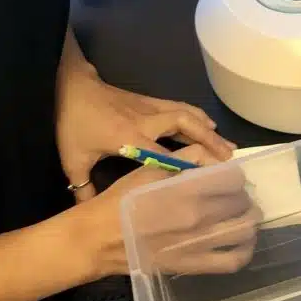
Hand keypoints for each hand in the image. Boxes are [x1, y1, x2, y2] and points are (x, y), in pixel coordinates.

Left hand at [57, 70, 235, 198]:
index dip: (185, 166)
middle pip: (185, 128)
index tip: (206, 180)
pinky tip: (208, 122)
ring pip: (186, 114)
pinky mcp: (148, 100)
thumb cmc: (73, 123)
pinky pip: (178, 106)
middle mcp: (146, 121)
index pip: (164, 154)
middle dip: (208, 143)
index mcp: (130, 137)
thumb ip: (83, 188)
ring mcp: (149, 107)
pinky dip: (196, 114)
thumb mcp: (73, 160)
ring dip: (207, 128)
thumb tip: (88, 214)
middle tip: (229, 160)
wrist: (71, 86)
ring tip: (227, 144)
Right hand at [75, 145, 260, 277]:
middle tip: (235, 196)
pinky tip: (241, 243)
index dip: (235, 176)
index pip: (233, 179)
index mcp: (188, 188)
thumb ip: (185, 157)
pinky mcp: (194, 265)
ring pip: (244, 231)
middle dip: (242, 197)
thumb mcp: (150, 168)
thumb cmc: (122, 200)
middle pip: (241, 203)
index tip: (230, 178)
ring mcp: (199, 244)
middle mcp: (199, 216)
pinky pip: (232, 261)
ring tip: (242, 217)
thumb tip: (213, 156)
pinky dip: (244, 251)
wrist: (99, 239)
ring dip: (248, 221)